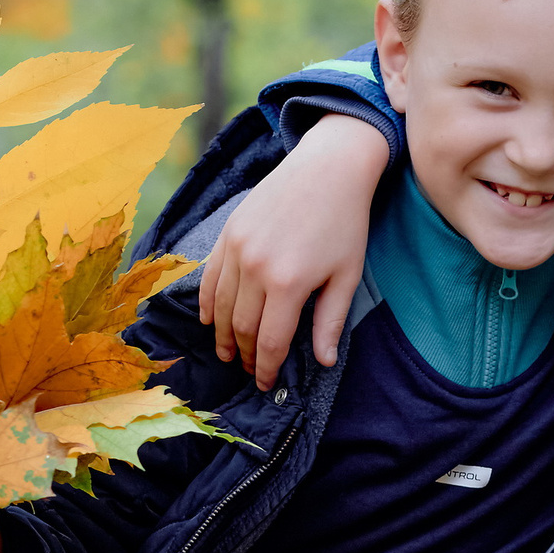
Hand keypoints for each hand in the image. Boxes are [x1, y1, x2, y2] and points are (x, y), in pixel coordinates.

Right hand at [201, 114, 391, 387]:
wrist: (327, 169)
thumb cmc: (345, 224)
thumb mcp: (346, 276)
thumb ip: (329, 321)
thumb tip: (325, 362)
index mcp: (288, 284)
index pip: (269, 341)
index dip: (265, 368)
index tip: (264, 384)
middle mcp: (256, 268)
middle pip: (242, 327)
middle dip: (243, 354)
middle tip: (247, 370)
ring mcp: (237, 249)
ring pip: (221, 306)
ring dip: (222, 334)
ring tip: (226, 352)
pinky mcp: (228, 233)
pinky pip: (209, 277)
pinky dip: (207, 303)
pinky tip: (209, 320)